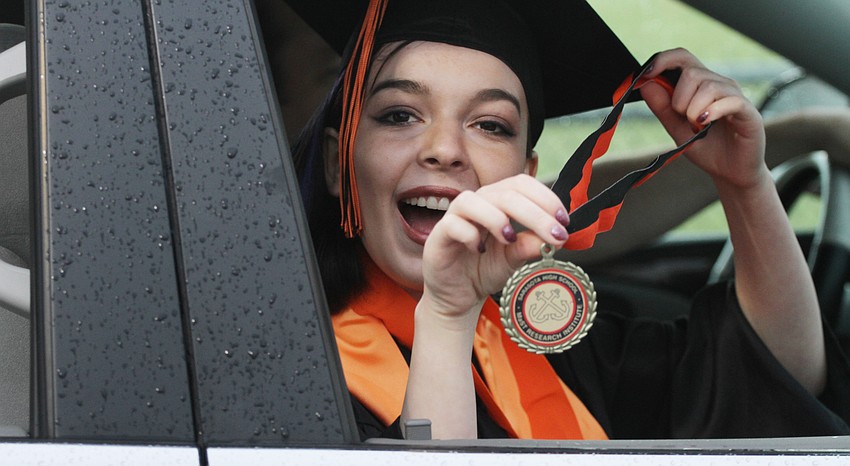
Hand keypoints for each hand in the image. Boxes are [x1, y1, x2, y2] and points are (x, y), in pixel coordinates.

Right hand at [419, 174, 568, 322]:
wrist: (458, 295)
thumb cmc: (485, 269)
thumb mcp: (515, 259)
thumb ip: (531, 246)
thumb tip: (554, 238)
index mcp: (498, 201)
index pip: (522, 184)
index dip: (545, 197)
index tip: (564, 221)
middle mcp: (478, 203)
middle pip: (506, 193)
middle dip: (534, 213)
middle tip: (554, 235)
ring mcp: (456, 217)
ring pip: (474, 201)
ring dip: (497, 218)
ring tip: (511, 239)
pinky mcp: (439, 235)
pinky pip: (453, 224)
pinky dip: (470, 234)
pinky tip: (480, 250)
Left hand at [641, 48, 767, 189]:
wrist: (730, 172)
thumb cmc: (706, 147)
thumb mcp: (676, 128)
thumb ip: (662, 107)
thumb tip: (645, 83)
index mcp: (700, 85)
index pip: (682, 57)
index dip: (663, 60)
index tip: (645, 75)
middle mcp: (719, 84)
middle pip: (691, 72)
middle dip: (679, 99)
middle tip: (685, 120)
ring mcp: (735, 96)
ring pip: (708, 86)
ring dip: (694, 110)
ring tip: (698, 128)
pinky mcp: (748, 111)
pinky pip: (729, 100)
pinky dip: (712, 111)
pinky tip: (705, 123)